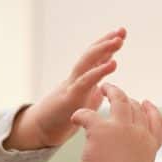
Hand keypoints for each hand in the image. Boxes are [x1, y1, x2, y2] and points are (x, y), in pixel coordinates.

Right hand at [6, 28, 126, 150]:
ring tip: (117, 41)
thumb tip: (103, 89)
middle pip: (91, 54)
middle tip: (121, 31)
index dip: (107, 45)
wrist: (40, 131)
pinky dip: (99, 71)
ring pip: (86, 63)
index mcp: (81, 80)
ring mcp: (71, 86)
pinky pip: (84, 82)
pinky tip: (112, 64)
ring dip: (103, 50)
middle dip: (106, 41)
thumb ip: (92, 94)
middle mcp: (76, 78)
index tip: (121, 33)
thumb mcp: (82, 103)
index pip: (95, 57)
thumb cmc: (61, 117)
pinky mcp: (69, 98)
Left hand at [64, 84, 161, 161]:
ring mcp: (121, 128)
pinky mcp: (101, 129)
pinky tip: (75, 117)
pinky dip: (81, 114)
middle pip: (136, 108)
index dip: (151, 110)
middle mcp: (139, 133)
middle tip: (116, 93)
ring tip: (102, 88)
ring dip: (111, 91)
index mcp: (150, 145)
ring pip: (119, 99)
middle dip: (127, 98)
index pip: (156, 122)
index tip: (146, 102)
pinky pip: (89, 114)